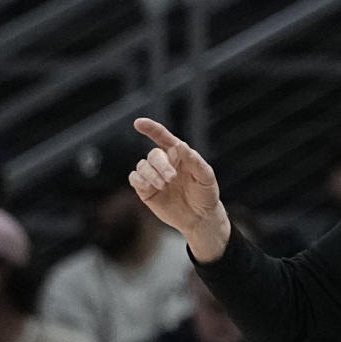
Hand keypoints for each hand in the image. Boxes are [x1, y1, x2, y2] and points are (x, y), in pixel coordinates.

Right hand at [130, 118, 229, 260]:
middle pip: (153, 155)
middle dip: (160, 165)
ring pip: (142, 166)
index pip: (163, 137)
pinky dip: (140, 180)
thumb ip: (194, 161)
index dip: (151, 129)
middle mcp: (164, 163)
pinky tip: (151, 187)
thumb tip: (180, 146)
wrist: (200, 218)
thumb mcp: (206, 177)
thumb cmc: (206, 194)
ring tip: (164, 185)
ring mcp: (154, 176)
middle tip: (171, 178)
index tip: (139, 123)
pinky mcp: (145, 190)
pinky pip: (134, 178)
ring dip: (151, 174)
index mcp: (179, 155)